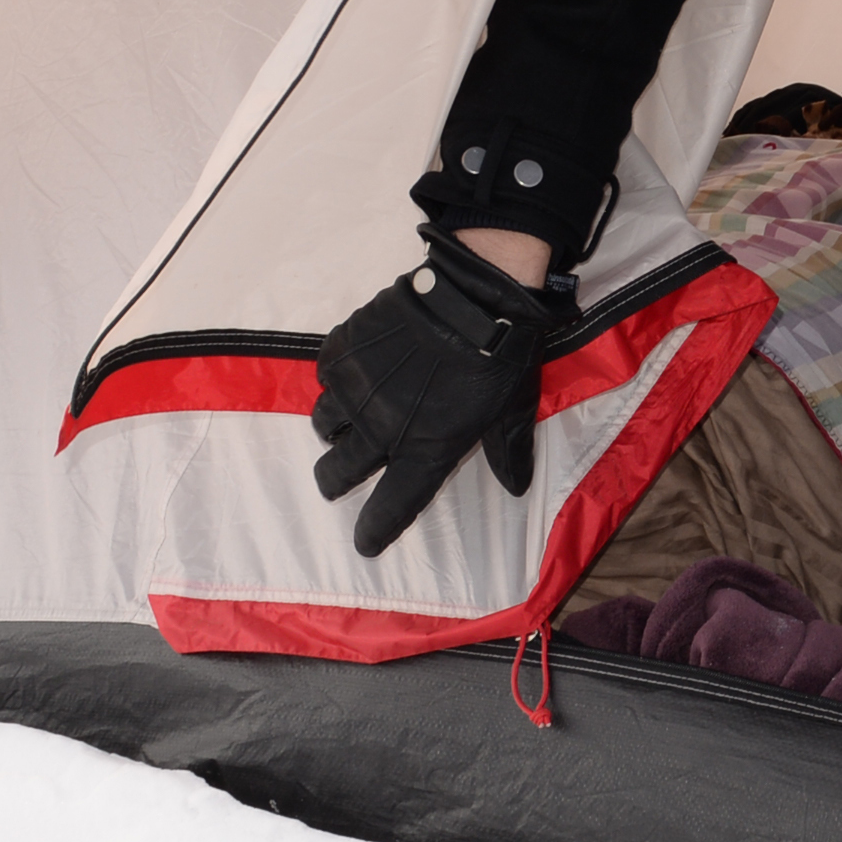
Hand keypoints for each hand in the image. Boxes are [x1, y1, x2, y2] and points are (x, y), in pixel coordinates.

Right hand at [310, 231, 568, 555]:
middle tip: (336, 479)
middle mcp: (383, 430)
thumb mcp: (512, 413)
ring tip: (345, 423)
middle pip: (337, 472)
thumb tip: (516, 488)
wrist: (476, 297)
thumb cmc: (500, 359)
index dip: (376, 529)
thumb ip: (508, 453)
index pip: (392, 506)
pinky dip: (335, 382)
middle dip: (334, 481)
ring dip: (333, 430)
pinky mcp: (343, 353)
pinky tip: (352, 376)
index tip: (364, 543)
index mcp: (425, 452)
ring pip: (324, 426)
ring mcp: (357, 391)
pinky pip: (325, 379)